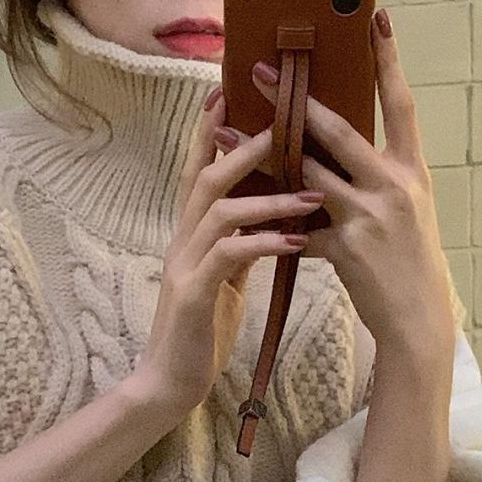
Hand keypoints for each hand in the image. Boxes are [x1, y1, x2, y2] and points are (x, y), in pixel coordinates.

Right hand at [132, 88, 324, 416]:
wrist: (171, 383)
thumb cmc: (199, 334)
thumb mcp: (222, 284)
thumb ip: (237, 250)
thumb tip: (267, 224)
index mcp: (189, 239)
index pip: (197, 176)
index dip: (209, 136)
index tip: (229, 98)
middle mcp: (181, 244)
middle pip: (205, 181)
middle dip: (242, 150)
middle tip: (282, 128)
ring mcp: (184, 268)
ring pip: (219, 213)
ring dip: (266, 199)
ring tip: (310, 194)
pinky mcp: (193, 296)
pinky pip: (228, 257)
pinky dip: (263, 244)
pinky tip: (295, 242)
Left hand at [219, 11, 455, 356]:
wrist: (418, 316)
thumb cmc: (409, 260)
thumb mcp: (406, 209)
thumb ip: (375, 176)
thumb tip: (335, 148)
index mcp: (411, 169)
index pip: (401, 104)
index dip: (390, 61)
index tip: (376, 20)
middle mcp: (394, 186)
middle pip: (339, 132)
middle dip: (297, 101)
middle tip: (260, 73)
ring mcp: (370, 217)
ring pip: (307, 174)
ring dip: (262, 154)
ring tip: (226, 134)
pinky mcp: (347, 250)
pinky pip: (298, 230)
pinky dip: (270, 222)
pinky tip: (240, 212)